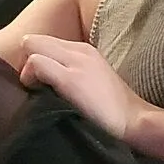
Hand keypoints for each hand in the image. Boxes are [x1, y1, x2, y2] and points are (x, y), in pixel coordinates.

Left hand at [19, 34, 152, 141]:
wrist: (135, 122)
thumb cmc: (113, 111)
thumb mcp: (93, 81)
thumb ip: (72, 72)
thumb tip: (43, 80)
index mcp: (85, 50)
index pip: (45, 43)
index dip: (37, 61)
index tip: (39, 83)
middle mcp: (79, 51)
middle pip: (35, 41)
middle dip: (28, 63)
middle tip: (35, 88)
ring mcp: (75, 62)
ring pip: (32, 47)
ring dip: (28, 71)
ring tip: (39, 94)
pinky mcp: (70, 78)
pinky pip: (36, 63)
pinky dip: (30, 77)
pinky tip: (39, 96)